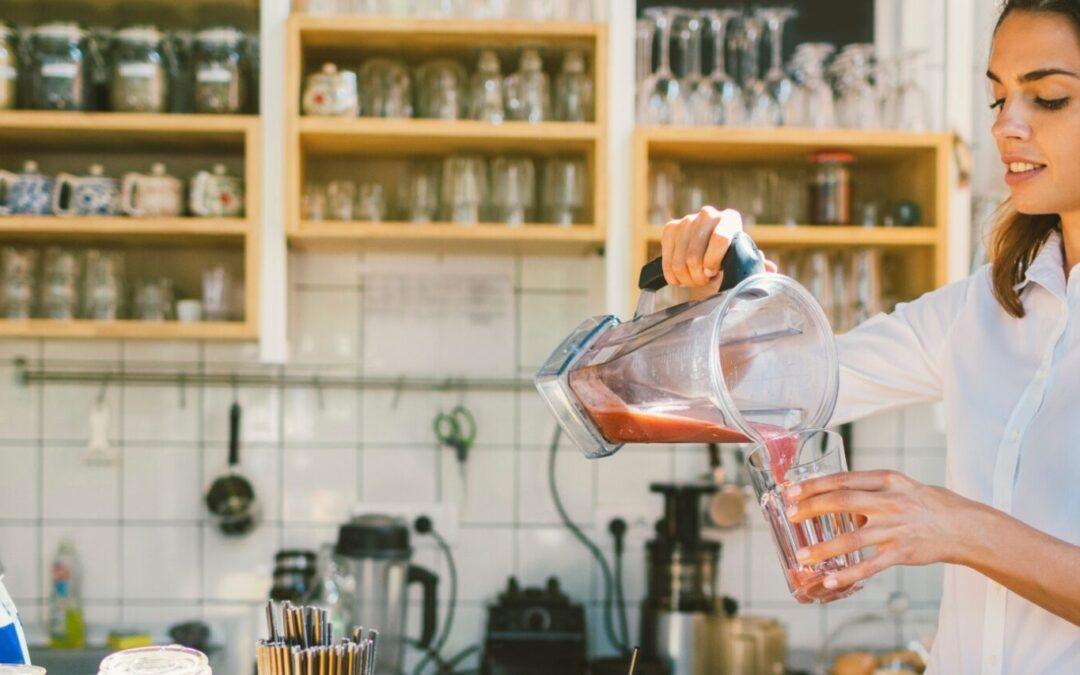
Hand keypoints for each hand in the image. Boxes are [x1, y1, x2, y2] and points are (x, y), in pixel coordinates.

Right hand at [660, 206, 776, 291]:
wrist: (709, 250)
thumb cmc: (730, 257)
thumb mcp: (744, 260)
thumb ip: (756, 264)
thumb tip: (769, 269)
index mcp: (730, 219)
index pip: (720, 238)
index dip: (714, 261)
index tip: (713, 274)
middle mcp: (708, 214)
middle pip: (696, 253)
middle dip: (698, 276)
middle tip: (704, 282)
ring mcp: (687, 220)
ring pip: (680, 260)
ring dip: (687, 278)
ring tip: (695, 280)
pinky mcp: (670, 228)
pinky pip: (667, 260)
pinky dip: (673, 275)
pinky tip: (681, 277)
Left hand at [784, 470, 976, 591]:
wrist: (963, 526)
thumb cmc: (924, 503)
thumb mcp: (898, 486)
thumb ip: (868, 491)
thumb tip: (833, 501)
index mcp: (886, 480)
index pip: (843, 479)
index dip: (815, 485)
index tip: (792, 490)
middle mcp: (890, 502)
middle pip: (843, 501)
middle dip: (811, 507)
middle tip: (790, 514)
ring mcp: (896, 528)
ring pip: (852, 538)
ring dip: (823, 548)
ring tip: (802, 555)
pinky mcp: (902, 553)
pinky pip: (870, 566)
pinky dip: (848, 574)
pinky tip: (830, 579)